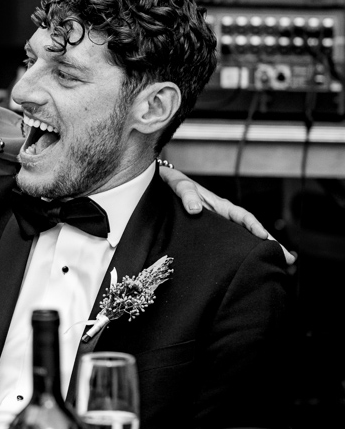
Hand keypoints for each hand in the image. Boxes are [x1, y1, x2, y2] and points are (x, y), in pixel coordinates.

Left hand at [159, 165, 295, 265]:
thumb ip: (187, 195)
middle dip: (270, 243)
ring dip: (259, 250)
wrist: (161, 186)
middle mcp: (223, 217)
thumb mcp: (180, 185)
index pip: (242, 216)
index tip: (264, 237)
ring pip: (242, 239)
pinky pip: (229, 245)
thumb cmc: (173, 183)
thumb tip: (195, 210)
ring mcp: (219, 227)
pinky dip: (241, 254)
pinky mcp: (210, 235)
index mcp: (220, 205)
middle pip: (250, 230)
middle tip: (288, 258)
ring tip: (278, 265)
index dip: (253, 226)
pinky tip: (248, 266)